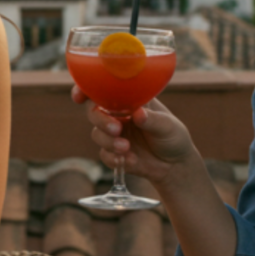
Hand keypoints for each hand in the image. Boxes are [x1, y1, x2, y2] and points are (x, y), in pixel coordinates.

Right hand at [71, 89, 197, 185]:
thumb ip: (153, 120)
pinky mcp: (114, 153)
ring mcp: (114, 134)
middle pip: (93, 111)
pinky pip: (104, 155)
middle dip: (101, 120)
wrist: (175, 166)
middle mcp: (118, 114)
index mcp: (129, 100)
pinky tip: (131, 160)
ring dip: (108, 142)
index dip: (86, 89)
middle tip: (116, 129)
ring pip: (96, 134)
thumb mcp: (168, 126)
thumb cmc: (174, 137)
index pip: (102, 89)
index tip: (79, 96)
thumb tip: (138, 113)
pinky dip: (115, 158)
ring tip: (127, 149)